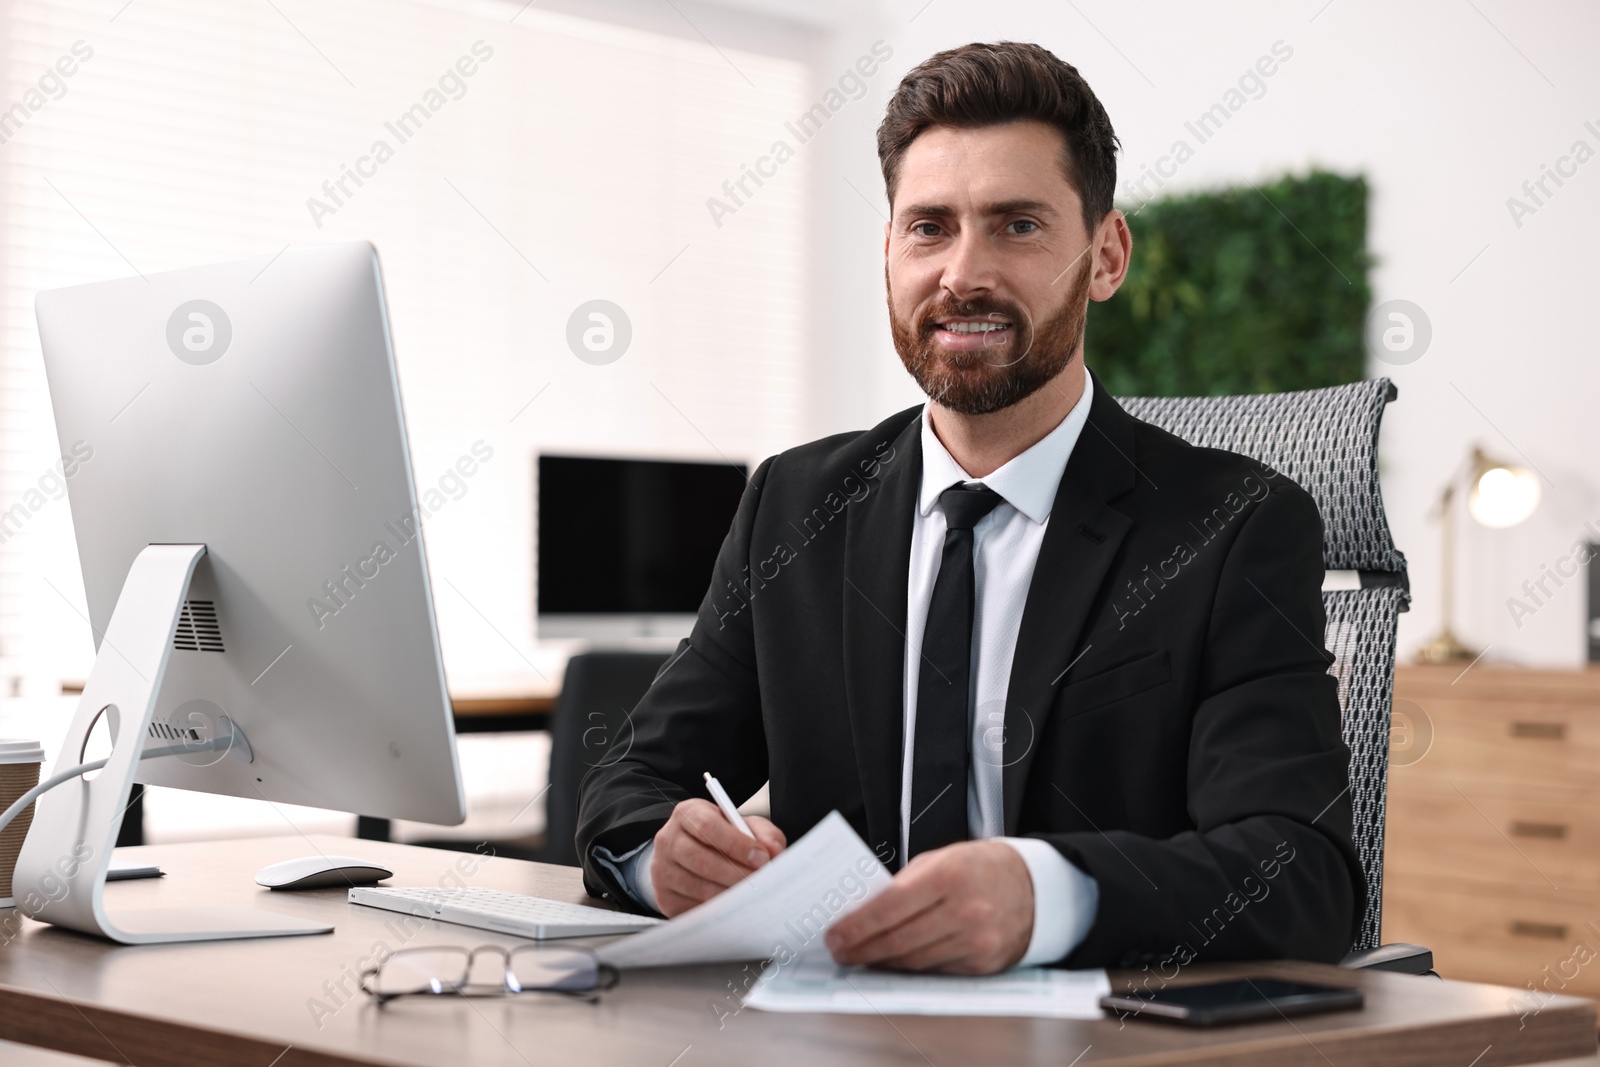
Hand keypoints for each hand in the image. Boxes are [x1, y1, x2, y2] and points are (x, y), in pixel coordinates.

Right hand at [650, 799, 785, 916]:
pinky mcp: (665, 896)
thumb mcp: (744, 826)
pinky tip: (734, 906)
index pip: (707, 826)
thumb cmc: (722, 838)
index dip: (737, 843)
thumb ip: (763, 834)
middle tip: (762, 882)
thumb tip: (774, 852)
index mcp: (688, 814)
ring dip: (730, 894)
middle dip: (737, 873)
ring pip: (698, 887)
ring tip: (752, 895)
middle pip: (701, 859)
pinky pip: (693, 908)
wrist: (691, 854)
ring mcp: (662, 869)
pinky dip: (718, 910)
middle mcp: (668, 839)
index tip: (762, 857)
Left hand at [824, 840, 1032, 974]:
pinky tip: (894, 962)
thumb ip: (903, 884)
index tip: (834, 935)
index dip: (857, 926)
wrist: (1033, 885)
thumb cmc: (979, 868)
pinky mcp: (984, 964)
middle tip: (840, 952)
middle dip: (862, 950)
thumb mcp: (941, 859)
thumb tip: (861, 913)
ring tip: (861, 957)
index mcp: (950, 875)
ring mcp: (977, 940)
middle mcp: (966, 910)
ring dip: (882, 962)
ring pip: (915, 961)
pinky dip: (911, 968)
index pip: (890, 907)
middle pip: (899, 941)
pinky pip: (936, 971)